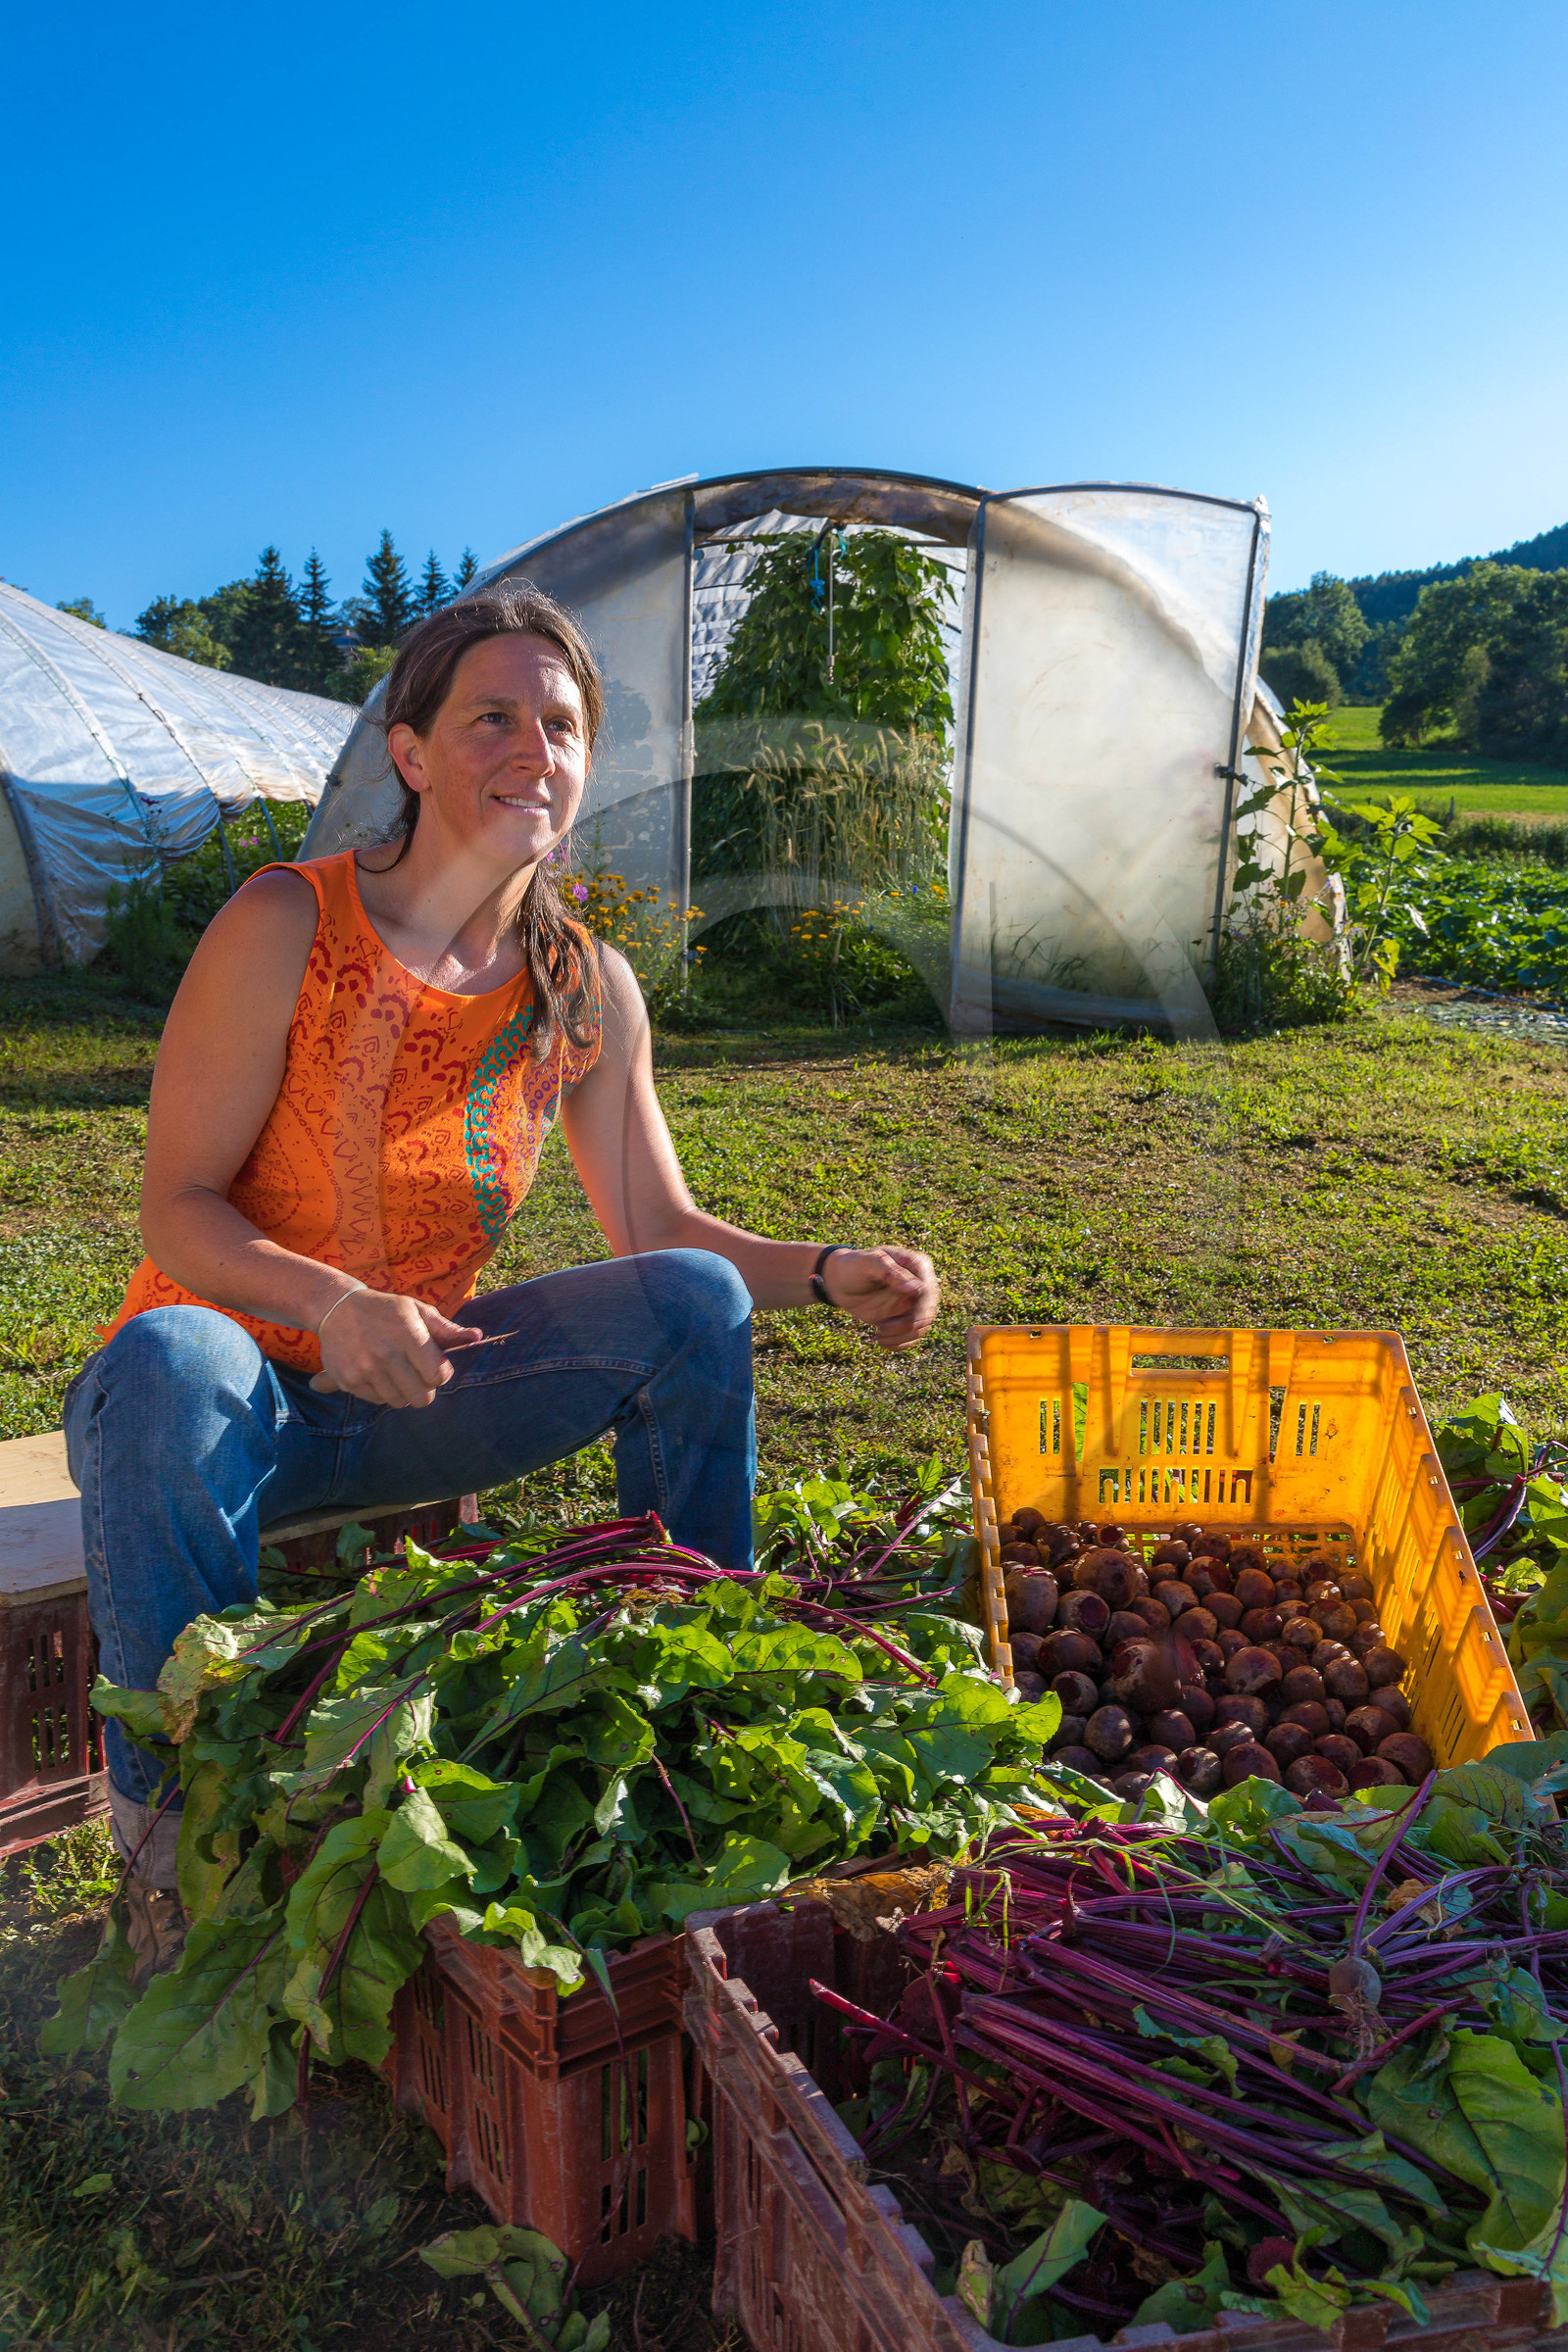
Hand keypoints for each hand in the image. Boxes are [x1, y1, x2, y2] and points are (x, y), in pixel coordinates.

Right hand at [309, 1290, 483, 1406]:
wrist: (337, 1308)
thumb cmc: (386, 1310)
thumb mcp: (417, 1310)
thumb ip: (447, 1329)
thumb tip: (477, 1337)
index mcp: (408, 1333)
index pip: (438, 1376)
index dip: (441, 1373)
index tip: (434, 1364)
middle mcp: (385, 1353)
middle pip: (421, 1397)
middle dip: (425, 1388)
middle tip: (417, 1373)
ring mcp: (364, 1369)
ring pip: (400, 1402)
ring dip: (403, 1391)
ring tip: (396, 1370)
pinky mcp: (348, 1380)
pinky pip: (378, 1401)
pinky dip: (382, 1391)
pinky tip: (377, 1371)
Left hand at [820, 1247, 938, 1349]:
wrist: (839, 1281)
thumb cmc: (854, 1265)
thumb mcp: (869, 1263)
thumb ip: (892, 1272)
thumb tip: (917, 1288)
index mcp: (917, 1266)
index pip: (928, 1290)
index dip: (922, 1308)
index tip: (907, 1321)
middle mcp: (920, 1285)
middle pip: (927, 1312)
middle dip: (909, 1325)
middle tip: (883, 1329)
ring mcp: (913, 1303)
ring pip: (921, 1328)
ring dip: (902, 1337)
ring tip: (878, 1337)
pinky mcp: (904, 1318)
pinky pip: (911, 1337)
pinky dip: (899, 1344)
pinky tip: (882, 1342)